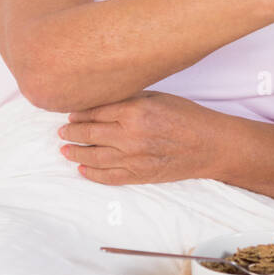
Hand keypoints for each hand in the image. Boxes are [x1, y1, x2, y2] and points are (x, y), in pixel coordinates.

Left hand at [57, 91, 221, 184]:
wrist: (211, 145)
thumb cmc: (187, 116)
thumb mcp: (158, 97)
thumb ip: (129, 99)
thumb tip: (101, 101)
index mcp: (135, 110)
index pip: (94, 110)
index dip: (78, 112)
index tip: (71, 112)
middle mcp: (130, 134)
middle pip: (88, 133)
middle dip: (71, 132)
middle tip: (62, 131)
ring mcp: (133, 157)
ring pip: (93, 156)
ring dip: (75, 153)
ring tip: (65, 150)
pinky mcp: (139, 175)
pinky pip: (108, 177)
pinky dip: (92, 174)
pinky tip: (83, 169)